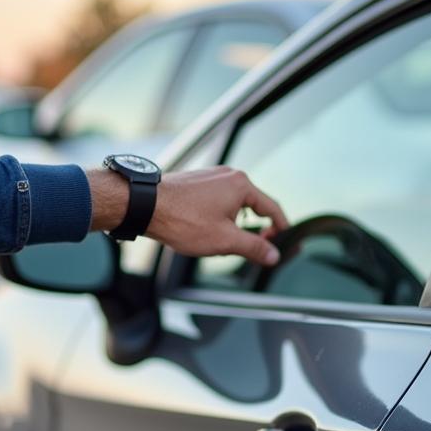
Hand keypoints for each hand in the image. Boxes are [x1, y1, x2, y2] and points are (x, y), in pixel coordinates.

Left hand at [88, 167, 287, 265]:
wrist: (146, 206)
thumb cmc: (183, 220)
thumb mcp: (225, 240)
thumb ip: (254, 247)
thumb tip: (273, 255)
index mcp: (242, 185)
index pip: (272, 208)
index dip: (281, 227)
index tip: (284, 240)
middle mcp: (229, 175)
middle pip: (254, 204)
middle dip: (258, 227)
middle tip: (258, 247)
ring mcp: (211, 177)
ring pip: (235, 203)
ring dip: (238, 222)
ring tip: (229, 242)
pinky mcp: (197, 182)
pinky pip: (218, 199)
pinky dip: (222, 215)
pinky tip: (210, 230)